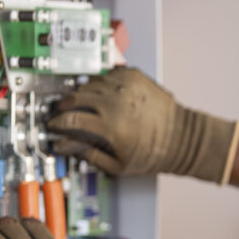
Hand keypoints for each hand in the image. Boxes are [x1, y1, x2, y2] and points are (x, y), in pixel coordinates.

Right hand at [47, 67, 238, 180]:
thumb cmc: (156, 153)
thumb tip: (70, 148)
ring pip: (91, 83)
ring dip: (82, 92)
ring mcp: (126, 86)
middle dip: (66, 105)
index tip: (55, 125)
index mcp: (111, 126)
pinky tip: (102, 92)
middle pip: (77, 97)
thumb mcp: (119, 165)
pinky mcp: (135, 76)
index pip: (72, 119)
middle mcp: (117, 102)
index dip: (58, 122)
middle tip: (63, 111)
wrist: (183, 138)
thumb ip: (91, 156)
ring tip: (81, 101)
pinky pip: (108, 73)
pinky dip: (101, 82)